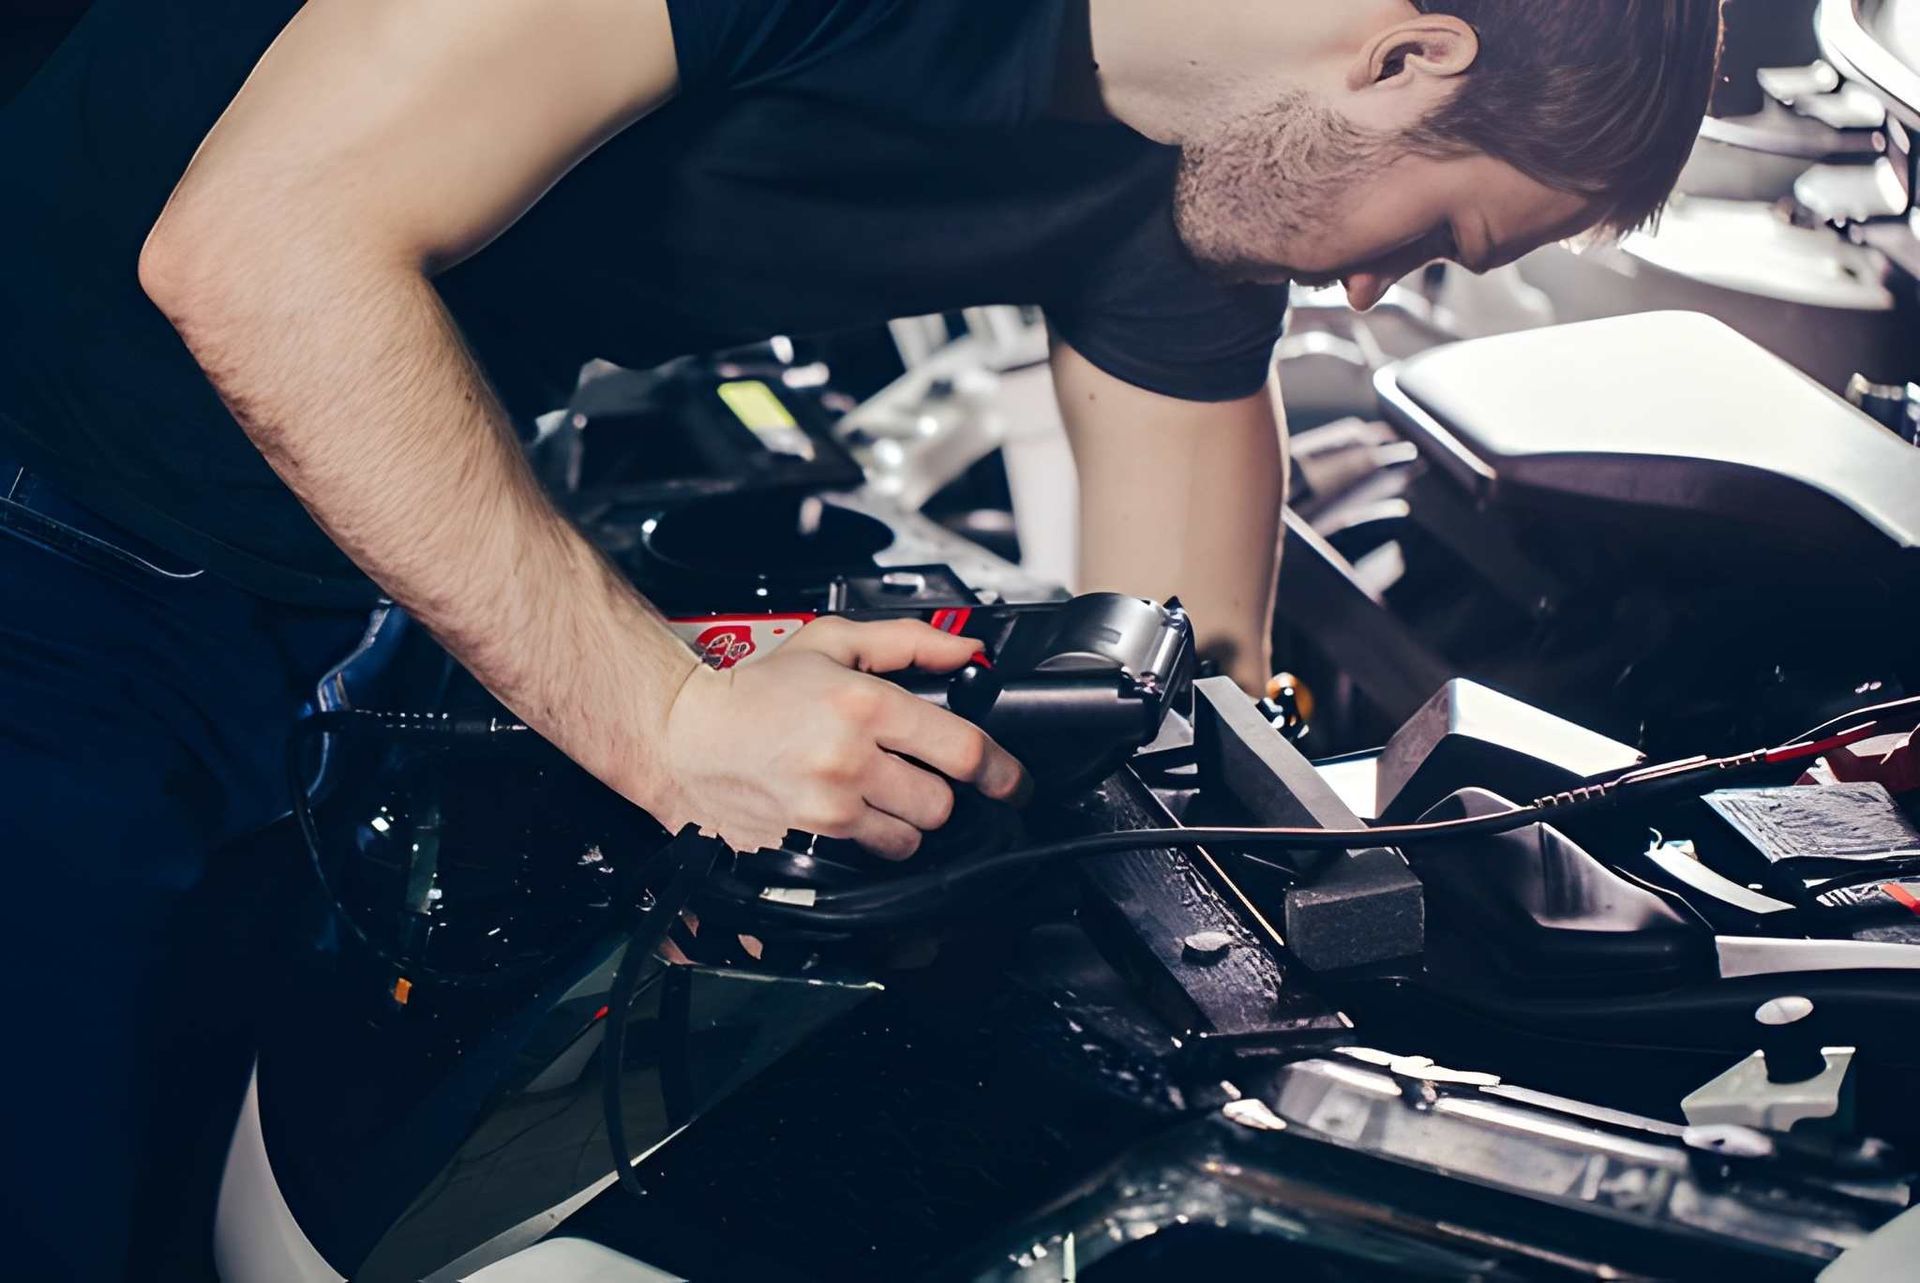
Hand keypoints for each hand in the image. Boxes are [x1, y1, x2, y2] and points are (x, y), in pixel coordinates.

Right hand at [653, 617, 1030, 857]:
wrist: (687, 736)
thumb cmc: (758, 690)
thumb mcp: (834, 642)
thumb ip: (911, 642)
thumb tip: (970, 653)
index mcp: (863, 705)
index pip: (961, 749)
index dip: (1000, 769)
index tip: (1011, 780)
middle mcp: (849, 760)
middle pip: (942, 803)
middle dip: (939, 790)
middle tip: (913, 771)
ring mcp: (827, 808)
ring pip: (911, 836)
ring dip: (907, 819)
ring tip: (874, 789)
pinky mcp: (808, 843)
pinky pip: (872, 857)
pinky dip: (873, 841)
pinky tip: (850, 813)